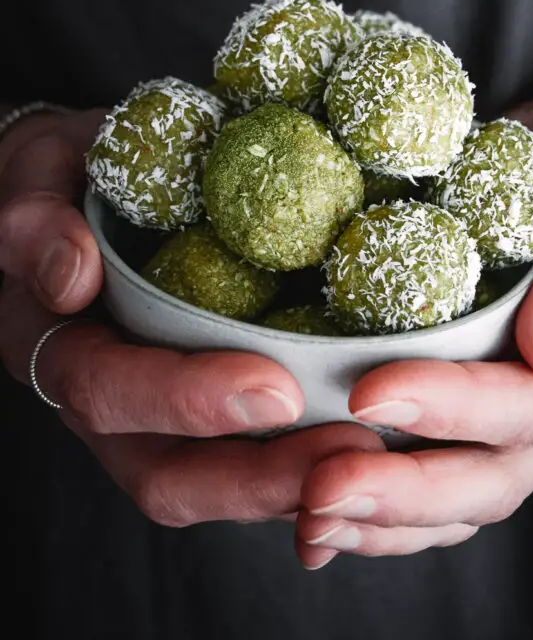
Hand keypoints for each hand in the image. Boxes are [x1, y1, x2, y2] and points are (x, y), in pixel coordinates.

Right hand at [0, 110, 382, 528]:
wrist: (82, 186)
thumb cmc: (62, 175)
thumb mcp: (36, 173)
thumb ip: (36, 220)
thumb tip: (72, 275)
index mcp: (57, 343)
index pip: (106, 389)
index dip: (185, 398)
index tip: (273, 388)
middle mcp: (105, 397)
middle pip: (165, 472)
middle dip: (256, 475)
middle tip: (348, 452)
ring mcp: (154, 411)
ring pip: (212, 479)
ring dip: (290, 481)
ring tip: (374, 460)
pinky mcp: (203, 402)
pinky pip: (246, 451)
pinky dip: (302, 458)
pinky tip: (369, 445)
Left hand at [294, 113, 532, 567]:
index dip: (457, 408)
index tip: (372, 390)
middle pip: (490, 479)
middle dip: (405, 490)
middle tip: (322, 487)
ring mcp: (509, 435)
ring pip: (452, 506)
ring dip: (378, 520)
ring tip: (306, 514)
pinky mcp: (462, 433)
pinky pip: (424, 495)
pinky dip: (371, 517)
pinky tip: (313, 521)